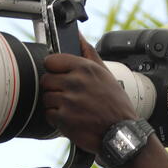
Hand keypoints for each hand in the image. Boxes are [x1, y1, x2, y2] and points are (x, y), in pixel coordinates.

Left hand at [41, 34, 137, 153]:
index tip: (61, 76)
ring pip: (46, 98)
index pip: (51, 61)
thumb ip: (88, 51)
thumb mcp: (105, 73)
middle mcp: (75, 83)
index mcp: (85, 68)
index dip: (55, 69)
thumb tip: (77, 34)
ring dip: (56, 104)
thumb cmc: (115, 103)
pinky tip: (71, 118)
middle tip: (69, 95)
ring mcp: (69, 101)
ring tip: (72, 108)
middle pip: (46, 80)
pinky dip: (57, 119)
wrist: (121, 132)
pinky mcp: (64, 119)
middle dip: (55, 88)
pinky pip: (48, 114)